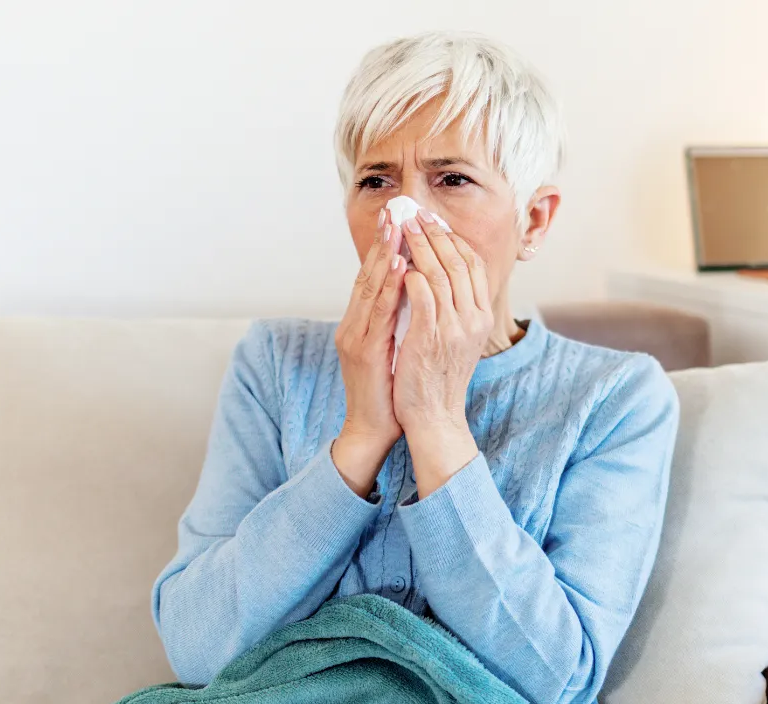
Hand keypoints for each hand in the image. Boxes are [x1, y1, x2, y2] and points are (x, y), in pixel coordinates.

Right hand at [332, 210, 406, 497]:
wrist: (372, 428)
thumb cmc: (388, 390)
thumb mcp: (393, 347)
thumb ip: (397, 320)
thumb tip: (414, 292)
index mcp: (361, 323)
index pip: (374, 277)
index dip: (385, 247)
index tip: (399, 220)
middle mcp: (353, 324)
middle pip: (368, 274)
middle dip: (382, 242)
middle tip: (396, 211)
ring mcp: (355, 337)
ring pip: (369, 288)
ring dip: (384, 256)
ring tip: (397, 228)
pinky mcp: (362, 352)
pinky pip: (378, 314)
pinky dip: (389, 289)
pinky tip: (401, 269)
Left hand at [393, 208, 493, 495]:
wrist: (433, 419)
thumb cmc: (438, 379)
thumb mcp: (456, 339)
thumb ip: (454, 309)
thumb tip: (443, 278)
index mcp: (481, 317)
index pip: (473, 265)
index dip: (453, 239)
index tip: (434, 220)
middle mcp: (473, 319)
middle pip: (458, 261)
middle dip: (435, 233)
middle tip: (416, 212)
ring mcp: (453, 328)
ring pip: (439, 272)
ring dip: (419, 245)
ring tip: (403, 226)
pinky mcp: (429, 338)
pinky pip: (422, 295)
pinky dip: (410, 274)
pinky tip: (398, 261)